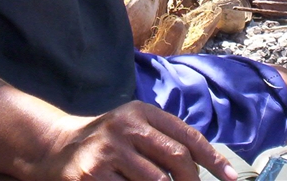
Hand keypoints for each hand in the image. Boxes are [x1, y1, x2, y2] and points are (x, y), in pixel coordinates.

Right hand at [33, 101, 237, 180]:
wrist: (56, 147)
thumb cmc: (107, 142)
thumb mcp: (134, 127)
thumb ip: (165, 138)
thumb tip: (204, 166)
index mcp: (141, 112)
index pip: (186, 135)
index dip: (213, 159)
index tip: (231, 179)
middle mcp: (125, 127)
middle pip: (176, 159)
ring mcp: (107, 152)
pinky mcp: (92, 177)